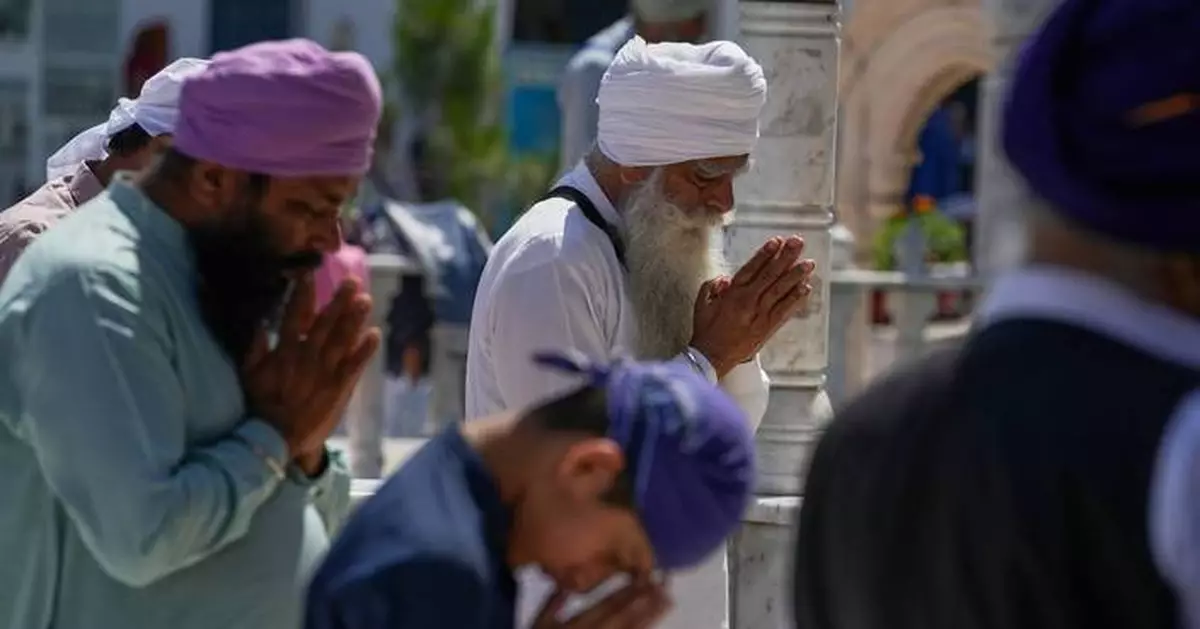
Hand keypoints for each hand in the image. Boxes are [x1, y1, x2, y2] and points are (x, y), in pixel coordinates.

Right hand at [242, 274, 381, 462]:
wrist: (276, 441)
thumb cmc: (260, 405)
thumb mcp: (249, 375)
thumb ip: (253, 347)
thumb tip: (256, 320)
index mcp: (284, 353)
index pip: (294, 318)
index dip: (303, 295)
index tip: (310, 274)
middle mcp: (307, 360)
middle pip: (325, 325)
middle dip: (339, 302)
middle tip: (353, 281)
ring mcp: (325, 374)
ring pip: (342, 342)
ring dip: (355, 320)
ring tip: (366, 300)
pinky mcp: (339, 389)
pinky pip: (354, 367)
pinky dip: (365, 350)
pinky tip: (375, 334)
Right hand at [532, 580, 670, 628]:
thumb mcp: (537, 626)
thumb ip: (550, 606)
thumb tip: (565, 584)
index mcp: (576, 626)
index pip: (605, 606)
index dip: (625, 591)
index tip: (644, 576)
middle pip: (622, 618)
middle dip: (644, 601)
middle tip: (665, 586)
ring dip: (648, 618)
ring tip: (666, 604)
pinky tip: (650, 628)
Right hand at [690, 235, 814, 377]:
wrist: (712, 358)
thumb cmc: (707, 330)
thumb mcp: (701, 304)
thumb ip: (712, 286)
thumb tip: (725, 278)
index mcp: (732, 294)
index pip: (751, 269)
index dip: (765, 254)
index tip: (777, 241)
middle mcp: (748, 302)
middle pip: (770, 275)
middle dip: (786, 257)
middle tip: (798, 242)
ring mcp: (760, 315)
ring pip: (781, 291)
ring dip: (796, 275)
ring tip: (809, 263)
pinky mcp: (768, 328)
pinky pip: (785, 310)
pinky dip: (796, 299)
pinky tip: (806, 288)